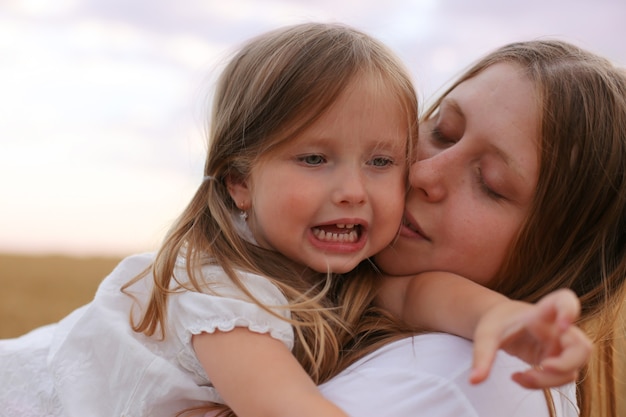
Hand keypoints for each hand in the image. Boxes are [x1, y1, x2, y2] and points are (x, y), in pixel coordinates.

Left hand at [469, 288, 591, 388]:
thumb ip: (481, 357)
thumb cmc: (496, 323)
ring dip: (549, 380)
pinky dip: (541, 383)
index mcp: (541, 312)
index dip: (570, 311)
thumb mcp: (485, 337)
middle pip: (582, 347)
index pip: (565, 301)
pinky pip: (559, 378)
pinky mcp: (556, 361)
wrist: (499, 324)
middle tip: (543, 367)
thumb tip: (473, 381)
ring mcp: (559, 346)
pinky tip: (519, 378)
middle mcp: (557, 329)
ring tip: (520, 377)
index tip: (563, 324)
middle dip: (566, 364)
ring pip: (572, 369)